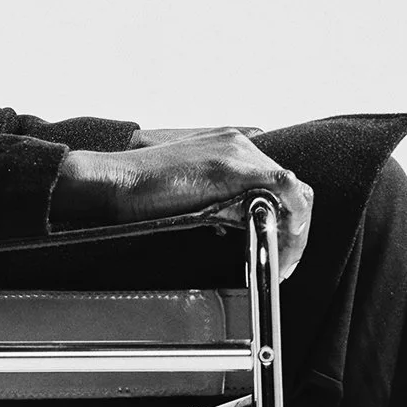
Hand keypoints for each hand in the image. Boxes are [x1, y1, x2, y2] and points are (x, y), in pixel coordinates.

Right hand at [51, 131, 312, 277]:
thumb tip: (238, 225)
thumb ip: (219, 199)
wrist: (112, 182)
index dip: (285, 214)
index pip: (278, 179)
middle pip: (292, 187)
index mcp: (230, 145)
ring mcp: (237, 153)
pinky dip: (291, 223)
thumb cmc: (138, 190)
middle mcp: (240, 143)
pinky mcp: (232, 169)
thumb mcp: (189, 191)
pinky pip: (285, 192)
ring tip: (280, 263)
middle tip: (282, 262)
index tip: (278, 244)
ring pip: (294, 191)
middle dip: (293, 228)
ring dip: (293, 232)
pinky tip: (279, 249)